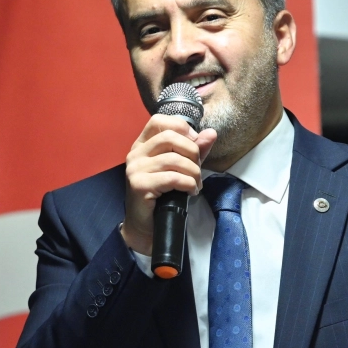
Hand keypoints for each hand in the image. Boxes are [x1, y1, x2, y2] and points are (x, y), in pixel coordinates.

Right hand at [121, 114, 217, 255]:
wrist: (147, 226)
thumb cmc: (162, 196)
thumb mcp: (180, 168)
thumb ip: (194, 150)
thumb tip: (211, 133)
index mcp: (142, 145)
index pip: (158, 120)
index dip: (181, 127)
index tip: (194, 142)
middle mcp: (135, 154)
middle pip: (169, 137)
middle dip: (192, 152)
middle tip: (197, 169)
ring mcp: (135, 169)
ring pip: (173, 159)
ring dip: (193, 172)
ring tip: (196, 184)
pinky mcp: (140, 185)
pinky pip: (172, 178)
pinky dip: (188, 184)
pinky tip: (190, 191)